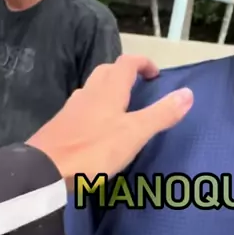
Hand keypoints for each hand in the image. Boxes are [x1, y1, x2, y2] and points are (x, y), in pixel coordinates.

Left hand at [26, 54, 192, 188]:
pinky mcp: (61, 127)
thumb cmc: (94, 150)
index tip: (156, 74)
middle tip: (140, 88)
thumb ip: (161, 114)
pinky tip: (98, 129)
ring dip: (108, 91)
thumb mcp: (134, 133)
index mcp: (108, 90)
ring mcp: (71, 109)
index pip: (127, 63)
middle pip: (107, 72)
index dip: (143, 63)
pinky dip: (95, 109)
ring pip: (93, 90)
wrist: (45, 171)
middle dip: (124, 74)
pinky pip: (82, 109)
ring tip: (121, 108)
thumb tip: (188, 93)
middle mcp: (88, 93)